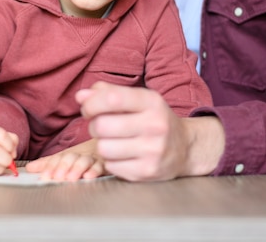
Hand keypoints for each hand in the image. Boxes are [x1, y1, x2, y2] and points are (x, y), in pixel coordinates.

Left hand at [25, 139, 104, 180]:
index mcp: (68, 154)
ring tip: (70, 178)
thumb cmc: (81, 156)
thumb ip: (47, 164)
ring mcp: (92, 158)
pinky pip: (100, 166)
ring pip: (84, 161)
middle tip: (57, 177)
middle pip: (70, 157)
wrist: (105, 146)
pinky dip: (94, 171)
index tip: (45, 176)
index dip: (51, 166)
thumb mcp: (64, 158)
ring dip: (76, 169)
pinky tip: (89, 176)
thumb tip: (29, 168)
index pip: (58, 158)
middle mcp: (79, 154)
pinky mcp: (104, 164)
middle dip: (63, 167)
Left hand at [77, 81, 224, 180]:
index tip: (88, 109)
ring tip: (113, 141)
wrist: (185, 148)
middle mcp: (155, 125)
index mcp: (151, 102)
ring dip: (102, 144)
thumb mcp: (137, 99)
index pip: (112, 99)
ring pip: (103, 148)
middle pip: (102, 125)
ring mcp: (153, 151)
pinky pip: (111, 166)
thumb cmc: (153, 119)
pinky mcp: (147, 171)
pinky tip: (122, 155)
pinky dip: (110, 160)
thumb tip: (80, 96)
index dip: (91, 104)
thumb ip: (107, 92)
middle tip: (101, 126)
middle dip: (94, 126)